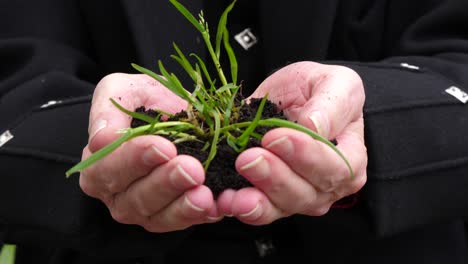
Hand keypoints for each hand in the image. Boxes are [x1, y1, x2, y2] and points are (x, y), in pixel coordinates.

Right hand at [79, 73, 220, 232]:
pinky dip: (202, 216)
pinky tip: (216, 206)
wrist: (174, 112)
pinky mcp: (175, 217)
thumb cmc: (143, 101)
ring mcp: (147, 211)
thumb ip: (107, 110)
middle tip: (191, 168)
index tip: (163, 147)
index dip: (135, 160)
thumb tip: (100, 139)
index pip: (109, 169)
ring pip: (160, 217)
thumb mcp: (121, 90)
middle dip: (165, 184)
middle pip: (136, 198)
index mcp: (99, 166)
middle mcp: (119, 196)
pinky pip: (186, 222)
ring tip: (204, 193)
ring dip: (183, 207)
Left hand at [217, 62, 366, 224]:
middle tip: (249, 158)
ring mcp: (297, 196)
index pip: (334, 167)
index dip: (306, 156)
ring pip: (280, 207)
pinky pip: (257, 210)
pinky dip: (239, 208)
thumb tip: (315, 126)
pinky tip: (225, 201)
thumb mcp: (335, 83)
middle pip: (305, 193)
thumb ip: (332, 104)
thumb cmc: (318, 90)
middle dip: (275, 178)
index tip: (276, 136)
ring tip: (236, 193)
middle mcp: (326, 186)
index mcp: (349, 159)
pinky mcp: (269, 199)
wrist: (291, 96)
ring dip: (256, 200)